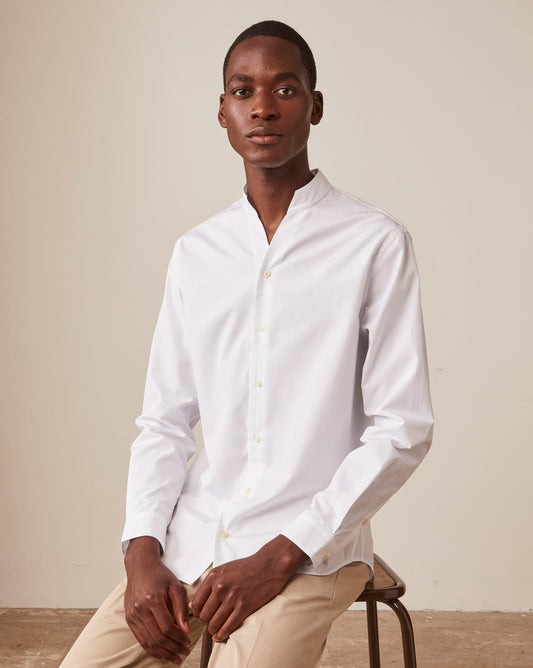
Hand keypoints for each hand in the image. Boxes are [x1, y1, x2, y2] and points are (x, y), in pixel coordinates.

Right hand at [124, 536, 190, 664]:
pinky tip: (161, 653)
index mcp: (153, 600)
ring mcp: (133, 615)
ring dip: (162, 653)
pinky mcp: (129, 619)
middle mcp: (140, 609)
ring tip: (175, 658)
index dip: (179, 638)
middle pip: (157, 638)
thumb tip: (186, 629)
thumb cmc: (159, 575)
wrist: (140, 566)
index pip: (167, 628)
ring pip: (148, 642)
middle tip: (184, 653)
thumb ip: (181, 608)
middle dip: (173, 649)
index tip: (188, 642)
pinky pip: (140, 639)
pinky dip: (151, 649)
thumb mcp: (175, 586)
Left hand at [189, 535, 307, 641]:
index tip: (202, 615)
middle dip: (205, 622)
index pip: (196, 602)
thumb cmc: (247, 567)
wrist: (270, 565)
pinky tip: (221, 636)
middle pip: (203, 615)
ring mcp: (232, 597)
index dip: (197, 612)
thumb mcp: (224, 570)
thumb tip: (192, 605)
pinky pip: (228, 626)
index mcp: (214, 577)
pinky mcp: (244, 606)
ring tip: (215, 630)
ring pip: (214, 623)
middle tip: (210, 622)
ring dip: (213, 630)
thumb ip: (209, 585)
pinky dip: (222, 635)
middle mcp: (220, 587)